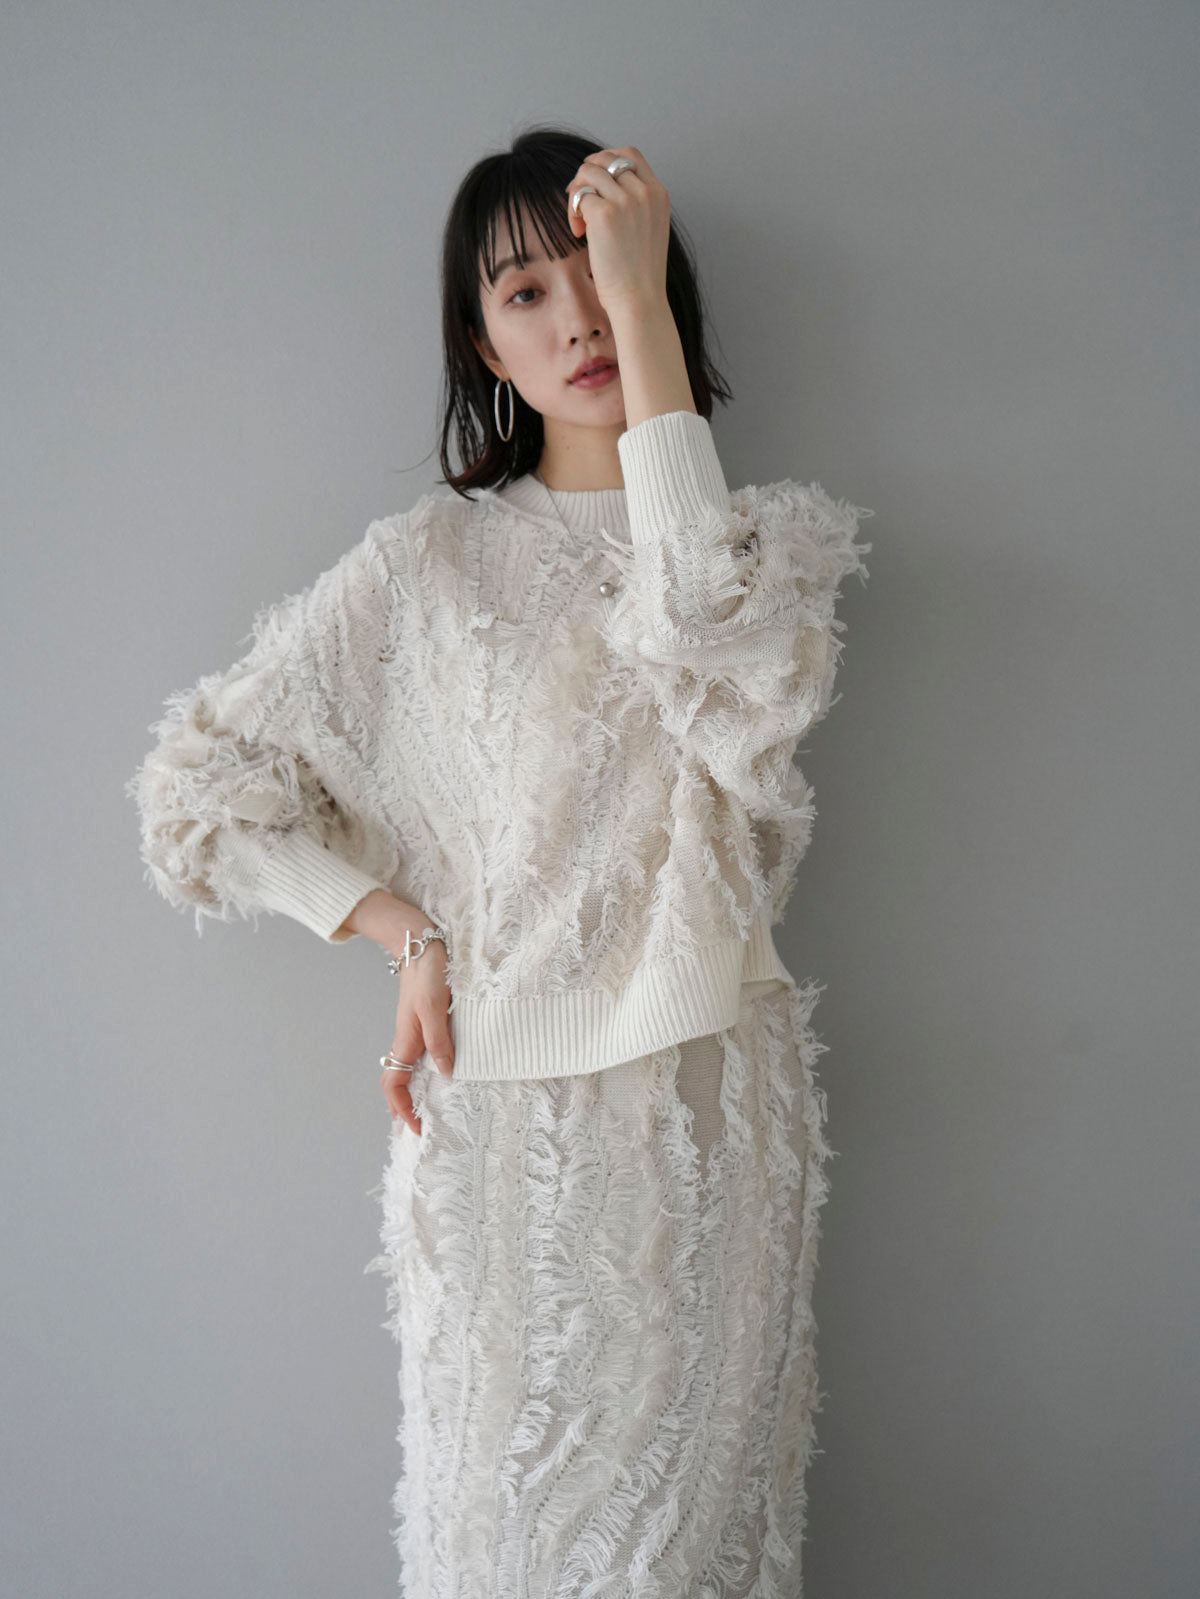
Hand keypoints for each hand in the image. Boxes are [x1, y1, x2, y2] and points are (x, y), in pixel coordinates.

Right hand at [379, 937, 453, 1135]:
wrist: (420, 943)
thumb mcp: (435, 1008)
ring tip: (422, 1109)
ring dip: (409, 1091)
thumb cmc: (427, 974)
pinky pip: (416, 1056)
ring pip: (404, 1069)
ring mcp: (412, 1031)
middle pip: (394, 1081)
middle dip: (401, 1107)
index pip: (393, 1084)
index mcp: (406, 1040)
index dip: (401, 1108)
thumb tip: (445, 1072)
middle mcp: (406, 1039)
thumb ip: (439, 1041)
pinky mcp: (422, 1022)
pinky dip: (420, 1072)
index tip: (415, 1127)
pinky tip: (435, 1074)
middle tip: (416, 1126)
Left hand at [564, 144, 670, 317]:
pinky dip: (573, 212)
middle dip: (587, 176)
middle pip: (605, 159)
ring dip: (577, 193)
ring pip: (588, 173)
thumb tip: (602, 185)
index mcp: (658, 194)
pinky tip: (579, 233)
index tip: (595, 184)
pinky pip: (579, 196)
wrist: (640, 300)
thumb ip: (636, 204)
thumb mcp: (649, 229)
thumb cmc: (639, 274)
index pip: (629, 154)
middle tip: (580, 203)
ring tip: (580, 223)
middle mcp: (644, 192)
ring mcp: (625, 201)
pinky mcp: (604, 214)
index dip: (606, 161)